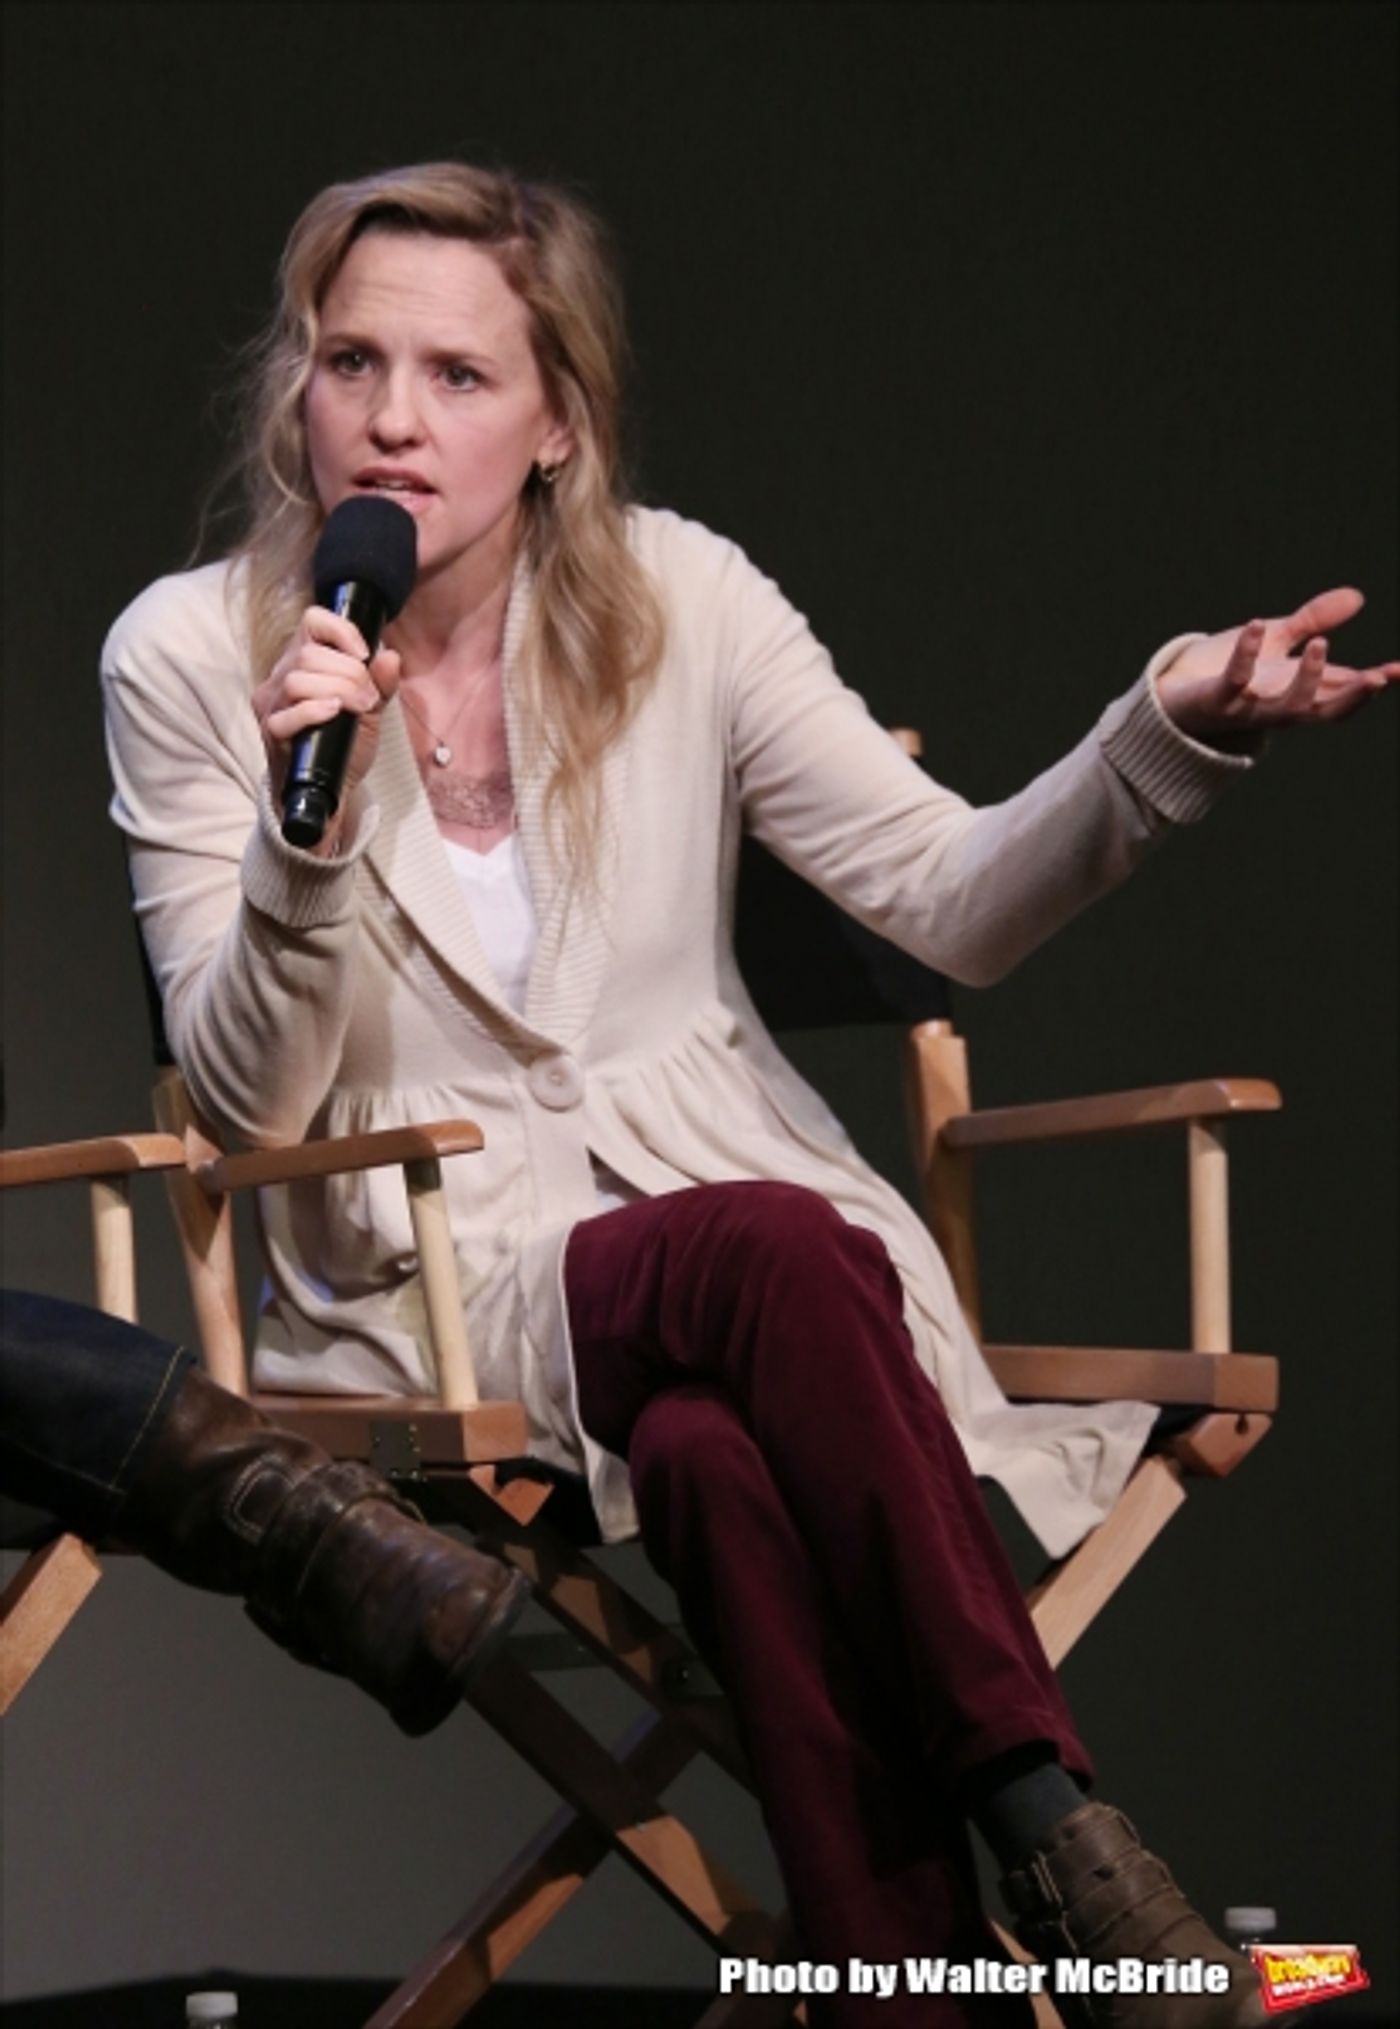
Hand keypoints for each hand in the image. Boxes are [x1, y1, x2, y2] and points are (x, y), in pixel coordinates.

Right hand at [253, 606, 402, 846]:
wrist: (329, 792)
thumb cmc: (344, 746)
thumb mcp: (370, 711)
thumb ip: (381, 684)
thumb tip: (390, 656)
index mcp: (302, 663)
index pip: (312, 622)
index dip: (341, 630)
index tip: (364, 655)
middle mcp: (280, 678)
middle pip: (309, 654)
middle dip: (349, 672)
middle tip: (369, 697)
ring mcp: (272, 705)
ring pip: (296, 680)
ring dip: (338, 689)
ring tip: (360, 708)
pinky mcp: (271, 733)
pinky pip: (286, 714)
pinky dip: (314, 710)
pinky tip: (335, 713)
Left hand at [1155, 588, 1398, 746]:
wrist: (1174, 698)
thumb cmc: (1229, 674)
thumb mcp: (1278, 641)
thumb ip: (1313, 621)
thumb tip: (1357, 597)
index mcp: (1297, 692)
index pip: (1343, 693)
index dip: (1372, 685)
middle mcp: (1278, 706)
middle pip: (1325, 711)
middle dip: (1353, 697)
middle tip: (1377, 678)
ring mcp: (1249, 707)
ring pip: (1287, 707)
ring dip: (1307, 678)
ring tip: (1322, 643)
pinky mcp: (1217, 700)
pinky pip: (1234, 680)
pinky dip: (1246, 654)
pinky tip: (1258, 624)